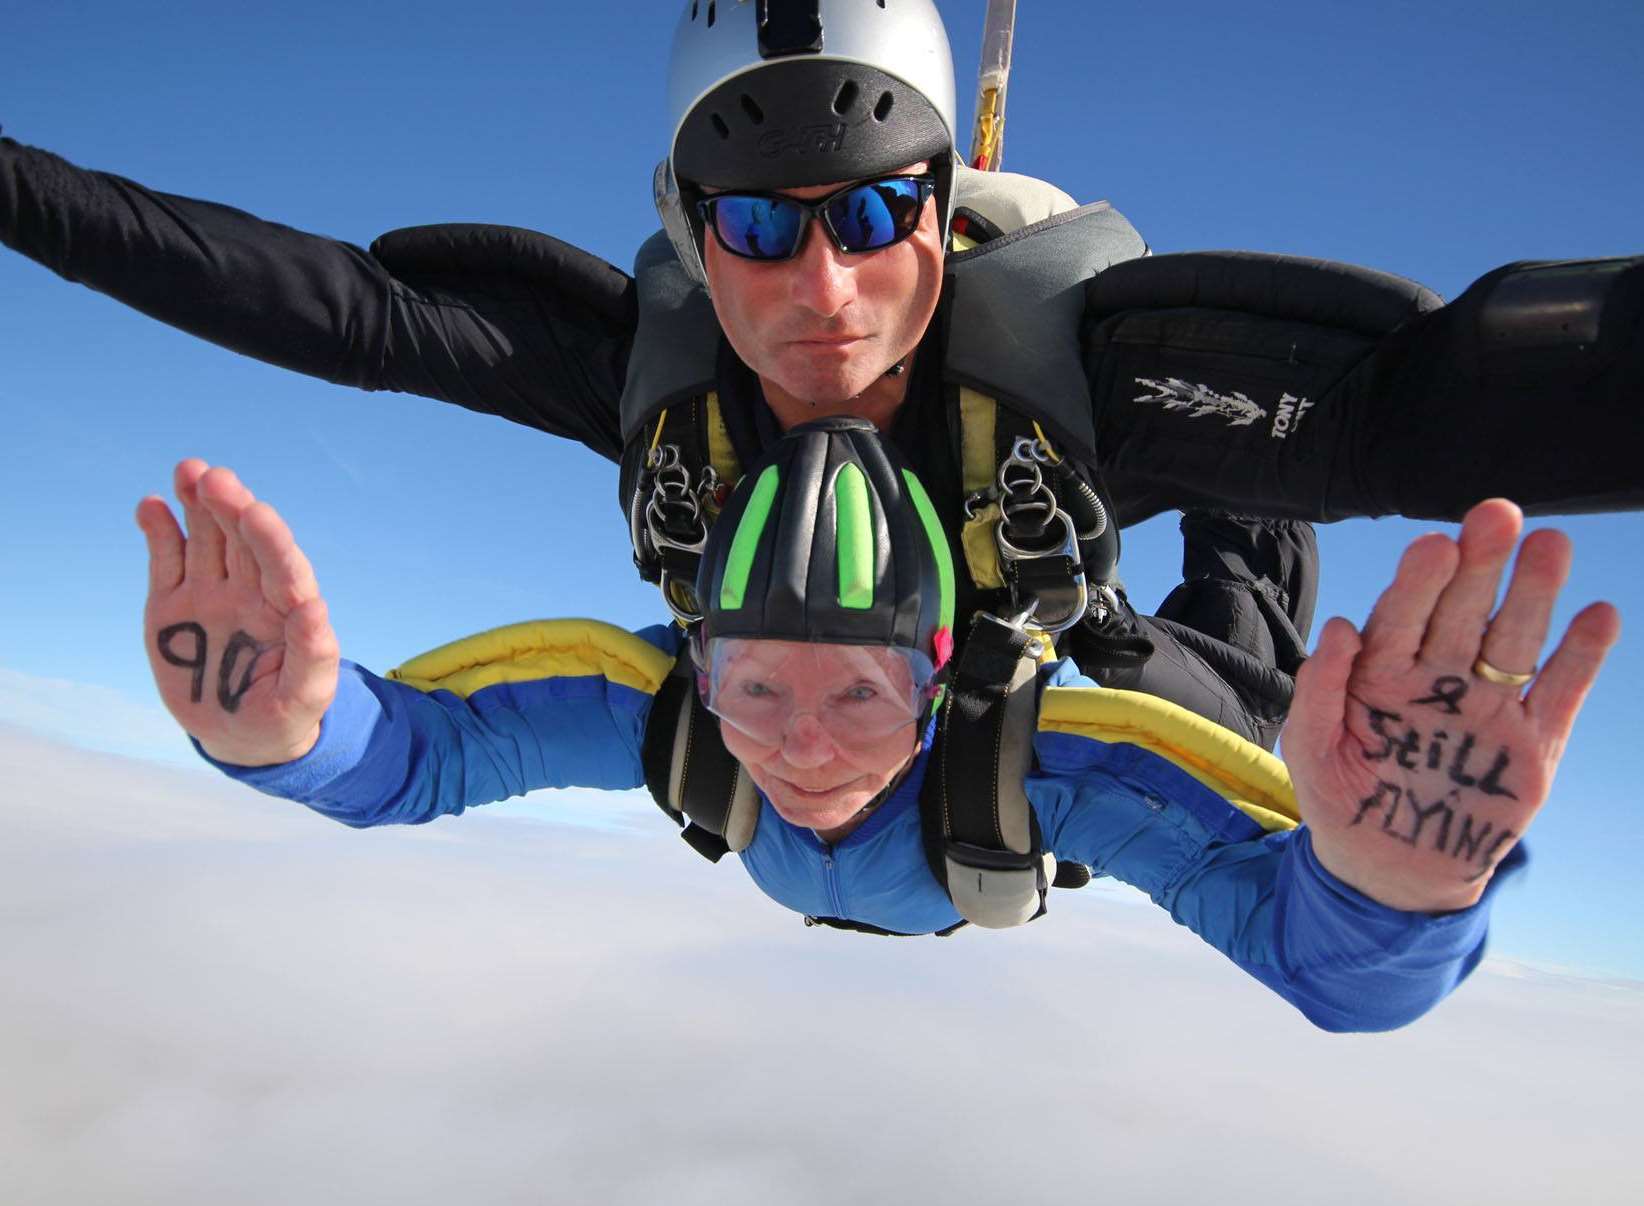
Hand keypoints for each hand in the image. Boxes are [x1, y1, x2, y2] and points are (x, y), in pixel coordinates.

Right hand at [137, 460, 338, 765]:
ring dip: (197, 504)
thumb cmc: (284, 713)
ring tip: (189, 471)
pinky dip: (159, 531)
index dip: (270, 539)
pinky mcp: (172, 604)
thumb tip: (314, 607)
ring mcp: (210, 593)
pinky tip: (152, 506)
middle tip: (215, 478)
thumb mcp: (305, 695)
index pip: (282, 567)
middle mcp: (250, 592)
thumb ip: (313, 654)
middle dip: (231, 508)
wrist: (241, 735)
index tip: (255, 512)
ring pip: (206, 539)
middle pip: (242, 541)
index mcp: (286, 610)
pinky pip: (166, 560)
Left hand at [1282, 499, 1620, 911]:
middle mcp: (1440, 678)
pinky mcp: (1532, 742)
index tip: (1435, 544)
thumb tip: (1342, 626)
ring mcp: (1488, 705)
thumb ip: (1320, 689)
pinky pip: (1561, 693)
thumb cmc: (1341, 799)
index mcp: (1383, 672)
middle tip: (1496, 516)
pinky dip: (1581, 657)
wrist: (1389, 870)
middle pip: (1464, 612)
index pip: (1403, 615)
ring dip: (1534, 593)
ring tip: (1550, 545)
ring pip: (1515, 639)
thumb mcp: (1311, 749)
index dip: (1420, 580)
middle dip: (1480, 564)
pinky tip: (1598, 615)